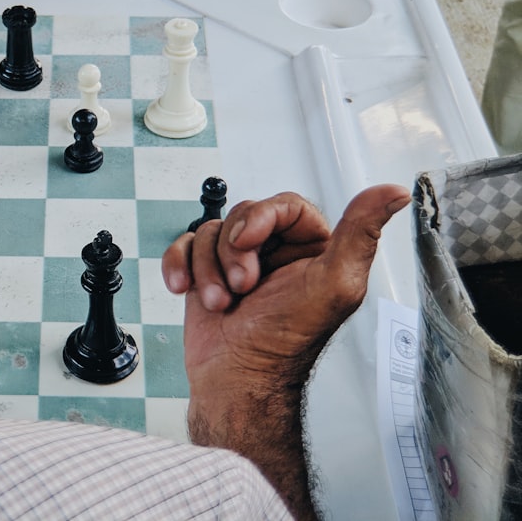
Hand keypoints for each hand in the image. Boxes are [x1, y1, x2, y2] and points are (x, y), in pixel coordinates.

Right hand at [162, 185, 409, 387]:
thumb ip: (361, 233)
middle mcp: (277, 252)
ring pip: (211, 231)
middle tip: (243, 286)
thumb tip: (393, 193)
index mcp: (314, 249)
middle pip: (243, 215)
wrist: (235, 380)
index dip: (260, 217)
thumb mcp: (333, 284)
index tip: (249, 241)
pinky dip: (180, 266)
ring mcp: (237, 262)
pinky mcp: (206, 274)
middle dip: (232, 252)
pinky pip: (184, 246)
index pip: (285, 204)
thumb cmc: (284, 343)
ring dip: (208, 269)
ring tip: (223, 302)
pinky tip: (188, 290)